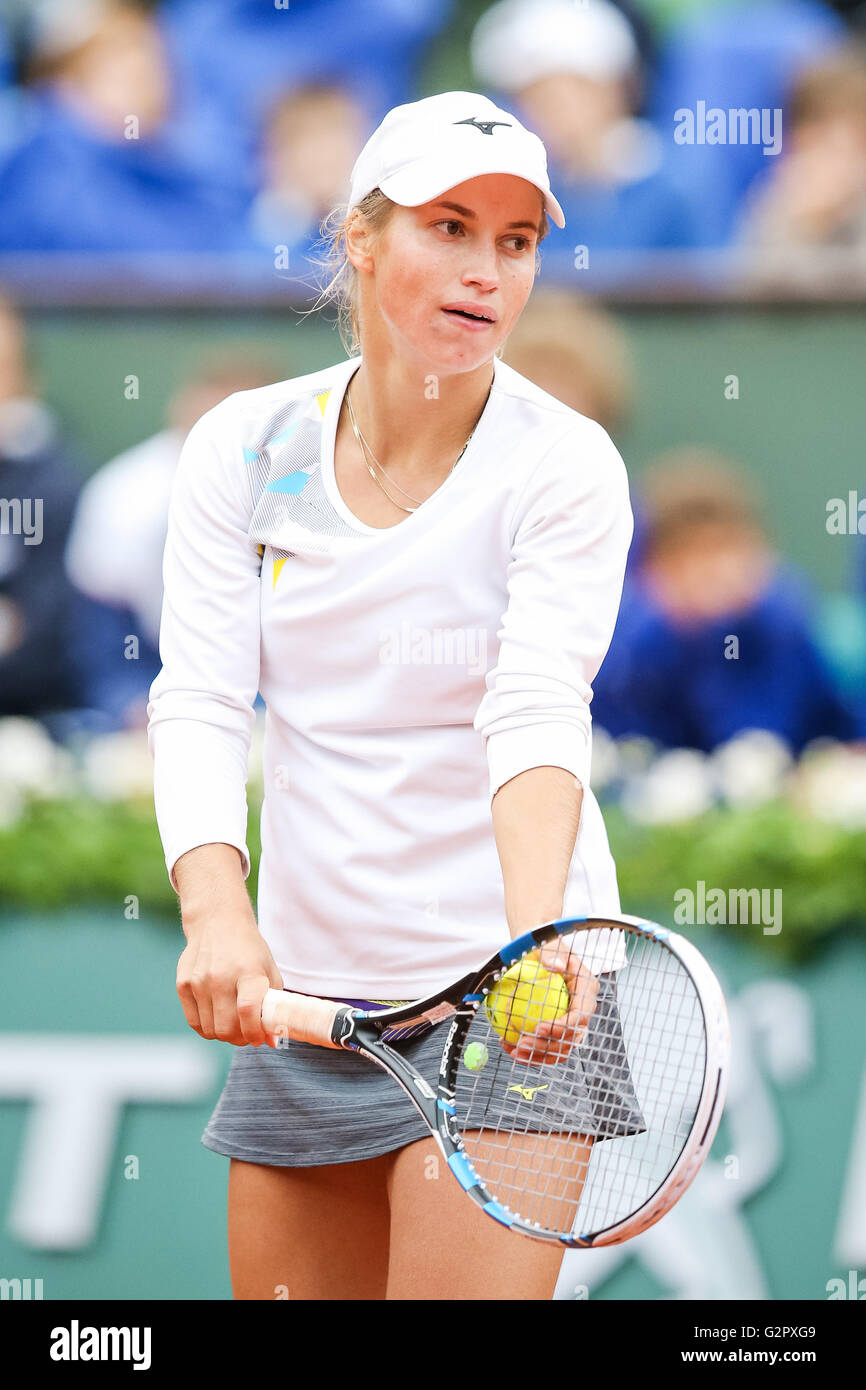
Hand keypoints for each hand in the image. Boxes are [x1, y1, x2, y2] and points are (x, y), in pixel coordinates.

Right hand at [176, 912, 283, 1046]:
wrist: (217, 921)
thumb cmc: (248, 950)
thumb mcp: (268, 970)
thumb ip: (272, 1006)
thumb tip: (272, 1041)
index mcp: (248, 971)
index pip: (248, 1011)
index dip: (254, 1033)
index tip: (260, 1038)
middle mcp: (220, 976)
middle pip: (226, 1027)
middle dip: (240, 1039)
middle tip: (247, 1034)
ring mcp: (199, 981)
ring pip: (210, 1030)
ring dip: (224, 1035)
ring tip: (233, 1025)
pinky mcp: (183, 984)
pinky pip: (194, 1022)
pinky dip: (207, 1028)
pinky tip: (217, 1019)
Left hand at [502, 937, 599, 1065]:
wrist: (539, 950)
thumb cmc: (546, 945)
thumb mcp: (550, 944)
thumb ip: (553, 954)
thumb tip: (556, 966)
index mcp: (586, 989)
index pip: (580, 1016)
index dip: (562, 1027)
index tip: (539, 1028)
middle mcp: (582, 1008)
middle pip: (571, 1038)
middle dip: (547, 1047)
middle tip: (521, 1044)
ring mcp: (570, 1020)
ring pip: (559, 1048)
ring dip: (536, 1055)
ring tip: (513, 1050)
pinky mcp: (556, 1027)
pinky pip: (546, 1044)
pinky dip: (529, 1051)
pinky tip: (509, 1046)